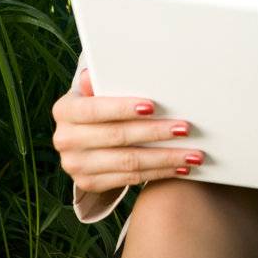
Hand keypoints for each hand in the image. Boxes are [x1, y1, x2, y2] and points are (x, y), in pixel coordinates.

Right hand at [51, 67, 204, 193]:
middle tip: (185, 128)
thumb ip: (102, 83)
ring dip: (165, 158)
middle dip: (155, 132)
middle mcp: (65, 140)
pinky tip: (180, 168)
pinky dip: (159, 173)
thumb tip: (93, 73)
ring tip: (192, 154)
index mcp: (65, 111)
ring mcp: (75, 166)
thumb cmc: (100, 106)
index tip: (153, 106)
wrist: (85, 140)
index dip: (123, 108)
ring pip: (128, 163)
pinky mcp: (89, 183)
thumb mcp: (98, 91)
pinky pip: (130, 179)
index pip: (95, 109)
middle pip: (117, 137)